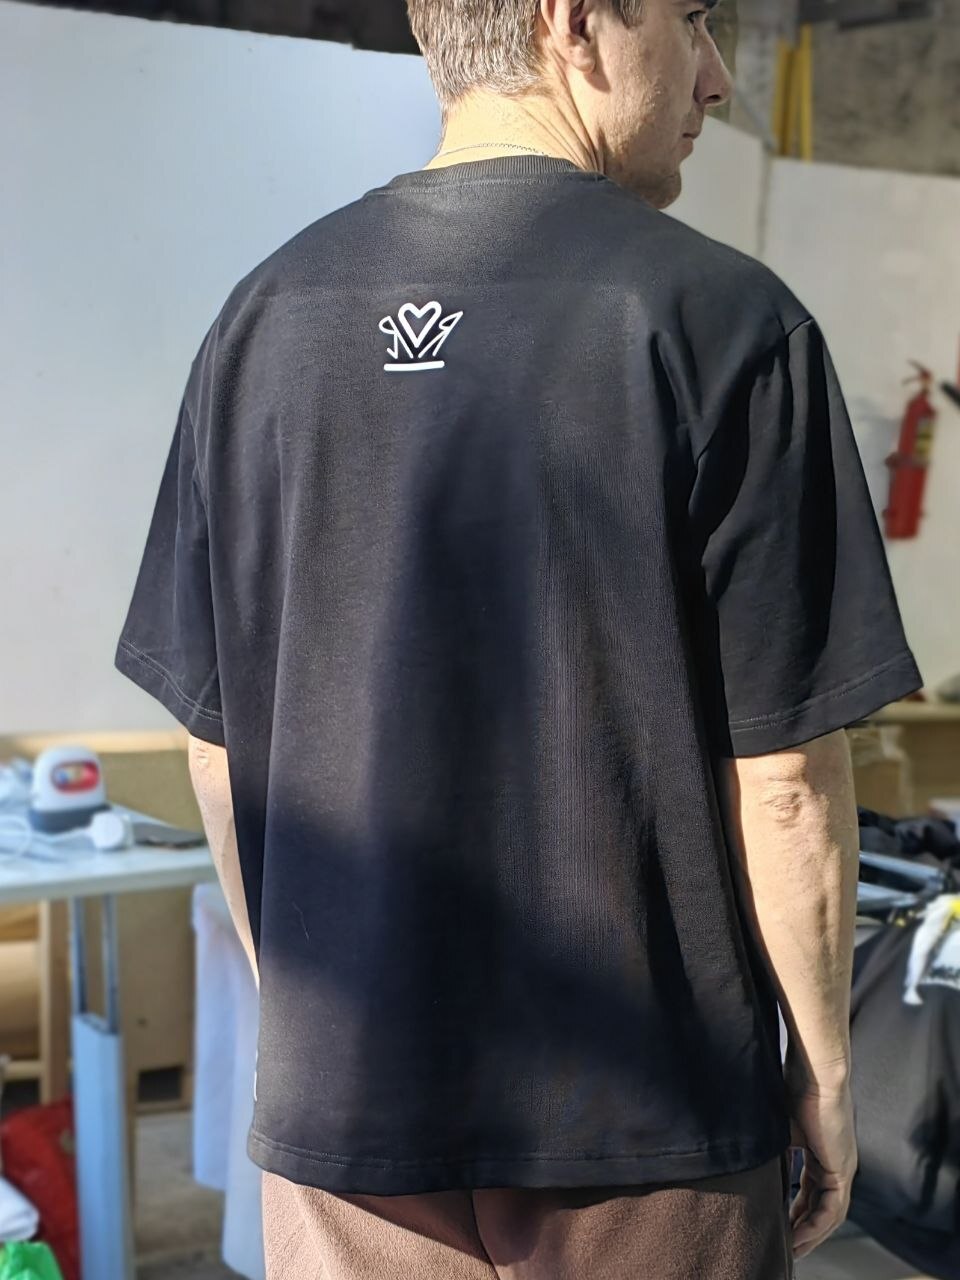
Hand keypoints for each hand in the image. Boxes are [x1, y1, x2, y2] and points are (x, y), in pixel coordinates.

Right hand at [786, 1082, 857, 1259]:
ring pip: (829, 1213)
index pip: (809, 1189)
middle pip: (820, 1206)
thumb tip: (746, 1162)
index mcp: (820, 1150)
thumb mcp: (777, 1125)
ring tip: (791, 1249)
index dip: (794, 1209)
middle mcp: (835, 1161)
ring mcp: (841, 1166)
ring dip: (810, 1233)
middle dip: (802, 1228)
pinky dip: (817, 1226)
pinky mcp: (843, 1169)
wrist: (813, 1073)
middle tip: (784, 1245)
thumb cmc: (792, 1087)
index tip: (778, 1223)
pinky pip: (833, 1210)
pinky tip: (799, 1237)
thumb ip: (771, 1147)